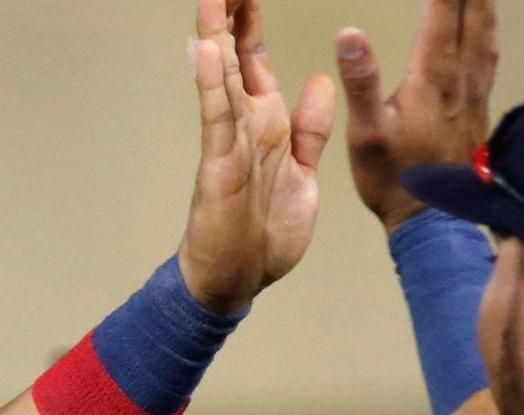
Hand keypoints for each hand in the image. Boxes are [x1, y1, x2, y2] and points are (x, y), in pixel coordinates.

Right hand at [177, 0, 336, 312]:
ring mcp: (230, 142)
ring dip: (214, 36)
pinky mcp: (220, 165)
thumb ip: (308, 128)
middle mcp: (245, 125)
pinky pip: (216, 118)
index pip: (255, 60)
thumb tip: (318, 82)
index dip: (252, 22)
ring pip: (221, 77)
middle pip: (234, 56)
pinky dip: (211, 85)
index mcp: (267, 123)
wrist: (239, 279)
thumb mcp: (301, 171)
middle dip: (230, 15)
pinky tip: (205, 52)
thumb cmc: (266, 233)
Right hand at [337, 0, 498, 229]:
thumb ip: (361, 81)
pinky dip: (489, 29)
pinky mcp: (480, 109)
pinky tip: (488, 28)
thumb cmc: (394, 178)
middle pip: (473, 14)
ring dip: (484, 3)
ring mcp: (475, 93)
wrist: (433, 221)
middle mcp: (461, 78)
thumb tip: (349, 32)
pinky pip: (490, 55)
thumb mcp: (367, 133)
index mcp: (433, 76)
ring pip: (487, 32)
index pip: (442, 11)